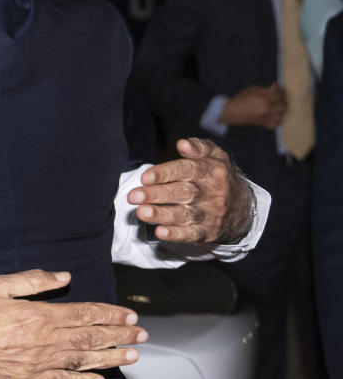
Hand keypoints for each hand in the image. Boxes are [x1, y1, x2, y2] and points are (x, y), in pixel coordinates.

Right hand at [0, 270, 145, 378]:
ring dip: (111, 358)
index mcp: (40, 315)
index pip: (85, 314)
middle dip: (119, 335)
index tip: (129, 315)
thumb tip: (63, 276)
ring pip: (84, 361)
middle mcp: (46, 341)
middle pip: (91, 339)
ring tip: (132, 356)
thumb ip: (33, 281)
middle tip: (141, 334)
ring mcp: (40, 363)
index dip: (109, 314)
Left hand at [128, 138, 250, 244]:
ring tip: (142, 212)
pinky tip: (160, 232)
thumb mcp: (216, 156)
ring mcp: (211, 214)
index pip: (188, 170)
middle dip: (157, 195)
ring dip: (162, 215)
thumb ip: (199, 147)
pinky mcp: (208, 233)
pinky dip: (175, 235)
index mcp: (212, 171)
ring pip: (185, 215)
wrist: (244, 209)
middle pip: (183, 193)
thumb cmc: (219, 177)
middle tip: (134, 196)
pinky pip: (191, 235)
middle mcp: (213, 193)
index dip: (165, 173)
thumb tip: (182, 144)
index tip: (145, 177)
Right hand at [219, 83, 284, 128]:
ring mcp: (265, 118)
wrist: (230, 112)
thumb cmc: (240, 99)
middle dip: (282, 101)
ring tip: (276, 107)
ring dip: (280, 111)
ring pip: (281, 115)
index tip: (280, 90)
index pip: (280, 95)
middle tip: (279, 98)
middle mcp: (266, 110)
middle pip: (283, 106)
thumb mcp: (252, 90)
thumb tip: (275, 86)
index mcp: (264, 100)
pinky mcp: (262, 124)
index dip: (281, 92)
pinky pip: (275, 124)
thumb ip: (265, 89)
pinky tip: (273, 116)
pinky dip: (277, 121)